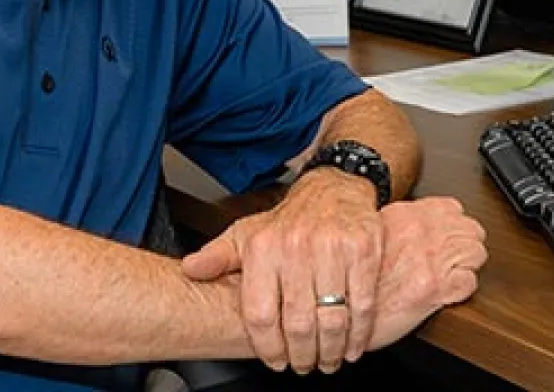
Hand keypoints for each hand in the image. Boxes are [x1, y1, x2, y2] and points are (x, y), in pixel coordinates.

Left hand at [182, 169, 383, 374]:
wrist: (333, 189)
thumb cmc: (289, 220)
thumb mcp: (247, 233)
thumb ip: (218, 256)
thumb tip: (190, 269)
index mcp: (264, 246)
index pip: (261, 313)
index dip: (268, 347)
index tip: (276, 361)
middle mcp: (296, 246)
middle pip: (298, 322)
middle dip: (303, 355)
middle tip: (305, 365)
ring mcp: (332, 247)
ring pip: (332, 318)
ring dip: (331, 350)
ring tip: (329, 360)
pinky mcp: (362, 249)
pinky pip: (363, 304)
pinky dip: (359, 333)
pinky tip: (353, 344)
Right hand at [366, 197, 486, 349]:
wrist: (344, 305)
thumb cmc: (356, 273)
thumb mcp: (375, 233)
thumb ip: (402, 224)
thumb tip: (420, 224)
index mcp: (408, 216)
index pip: (454, 208)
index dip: (455, 223)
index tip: (450, 233)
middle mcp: (422, 233)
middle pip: (472, 228)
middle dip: (467, 242)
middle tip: (455, 255)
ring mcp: (432, 259)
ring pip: (477, 252)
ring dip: (468, 263)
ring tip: (453, 273)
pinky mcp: (438, 289)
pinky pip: (470, 282)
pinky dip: (463, 288)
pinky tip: (448, 291)